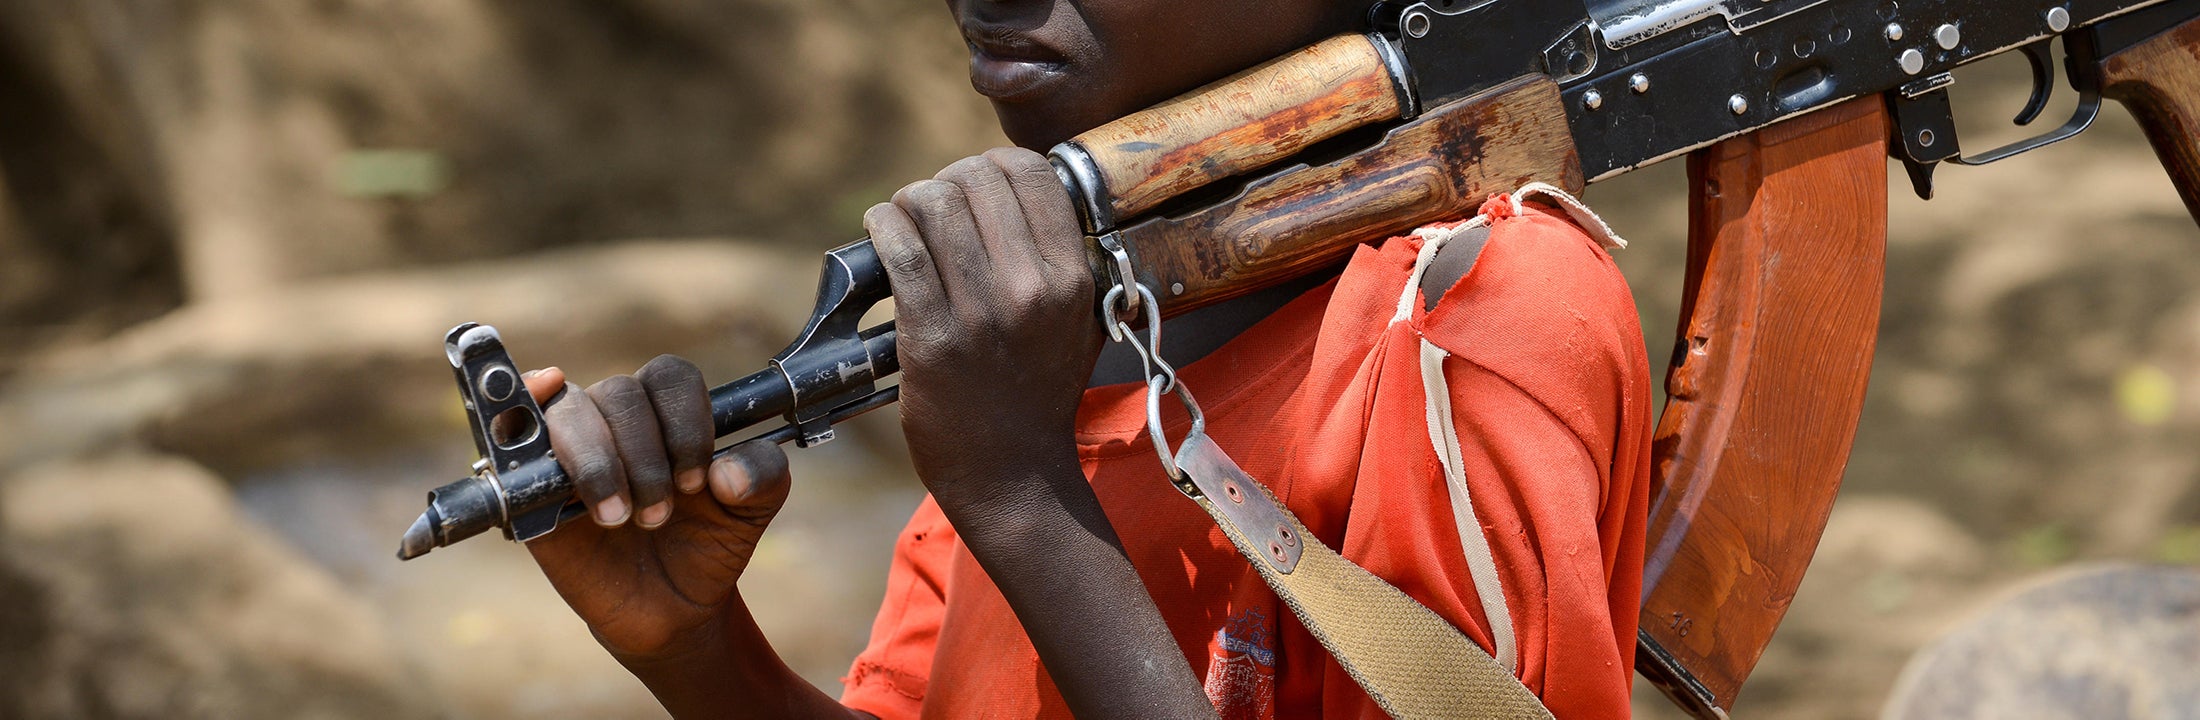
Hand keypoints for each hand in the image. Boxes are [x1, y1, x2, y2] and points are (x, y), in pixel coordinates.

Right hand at [518, 360, 791, 660]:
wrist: (671, 609)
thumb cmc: (707, 545)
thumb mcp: (753, 510)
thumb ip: (764, 475)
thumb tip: (728, 469)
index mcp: (669, 412)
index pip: (671, 377)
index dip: (685, 424)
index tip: (698, 480)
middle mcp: (617, 418)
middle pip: (621, 394)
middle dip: (646, 459)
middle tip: (661, 516)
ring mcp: (570, 446)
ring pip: (573, 411)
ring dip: (601, 464)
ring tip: (620, 519)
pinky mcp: (530, 482)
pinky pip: (512, 430)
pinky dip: (519, 413)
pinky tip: (540, 441)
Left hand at [865, 148, 1100, 504]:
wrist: (1014, 474)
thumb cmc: (1041, 396)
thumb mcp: (1081, 323)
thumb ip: (1064, 263)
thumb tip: (1029, 197)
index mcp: (1070, 278)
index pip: (1029, 172)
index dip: (992, 165)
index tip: (975, 182)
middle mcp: (1031, 288)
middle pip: (974, 179)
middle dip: (945, 181)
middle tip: (933, 206)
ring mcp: (979, 313)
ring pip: (932, 204)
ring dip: (908, 201)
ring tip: (904, 219)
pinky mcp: (930, 337)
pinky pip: (900, 251)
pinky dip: (882, 226)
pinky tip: (881, 230)